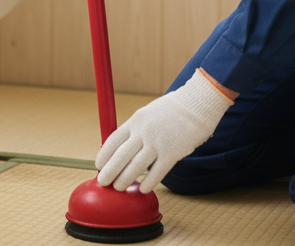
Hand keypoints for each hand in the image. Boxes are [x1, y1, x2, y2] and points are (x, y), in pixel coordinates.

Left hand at [96, 71, 232, 193]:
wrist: (196, 105)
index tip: (98, 166)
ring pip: (136, 167)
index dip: (104, 155)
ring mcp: (158, 143)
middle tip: (103, 183)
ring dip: (125, 179)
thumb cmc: (170, 111)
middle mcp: (144, 132)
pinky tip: (143, 189)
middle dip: (109, 172)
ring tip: (119, 188)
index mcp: (135, 121)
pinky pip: (157, 172)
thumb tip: (121, 147)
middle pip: (121, 156)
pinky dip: (149, 182)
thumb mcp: (147, 114)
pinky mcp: (172, 153)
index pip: (113, 140)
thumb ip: (135, 130)